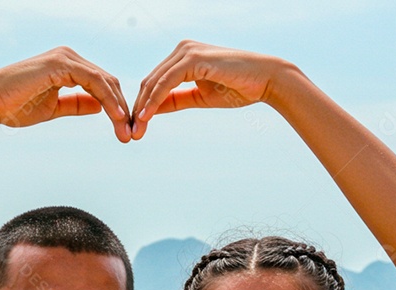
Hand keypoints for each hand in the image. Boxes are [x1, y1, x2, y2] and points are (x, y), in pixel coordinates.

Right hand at [0, 47, 131, 140]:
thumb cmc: (15, 106)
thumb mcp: (54, 108)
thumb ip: (76, 105)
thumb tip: (99, 107)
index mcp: (68, 66)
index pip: (102, 85)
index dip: (116, 107)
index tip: (125, 131)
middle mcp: (69, 57)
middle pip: (108, 82)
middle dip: (122, 109)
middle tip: (130, 135)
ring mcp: (66, 58)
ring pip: (104, 81)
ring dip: (118, 107)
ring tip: (126, 130)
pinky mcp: (62, 64)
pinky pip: (94, 81)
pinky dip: (108, 99)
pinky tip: (116, 116)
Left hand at [130, 40, 286, 138]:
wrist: (265, 80)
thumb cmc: (238, 88)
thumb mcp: (200, 97)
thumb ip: (176, 100)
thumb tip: (152, 110)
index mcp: (183, 57)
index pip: (155, 82)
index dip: (143, 105)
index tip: (136, 128)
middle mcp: (182, 50)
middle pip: (150, 81)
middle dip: (138, 108)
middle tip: (131, 133)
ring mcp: (186, 51)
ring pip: (154, 82)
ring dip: (143, 107)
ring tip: (136, 129)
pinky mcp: (193, 58)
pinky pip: (166, 82)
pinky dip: (154, 99)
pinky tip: (146, 116)